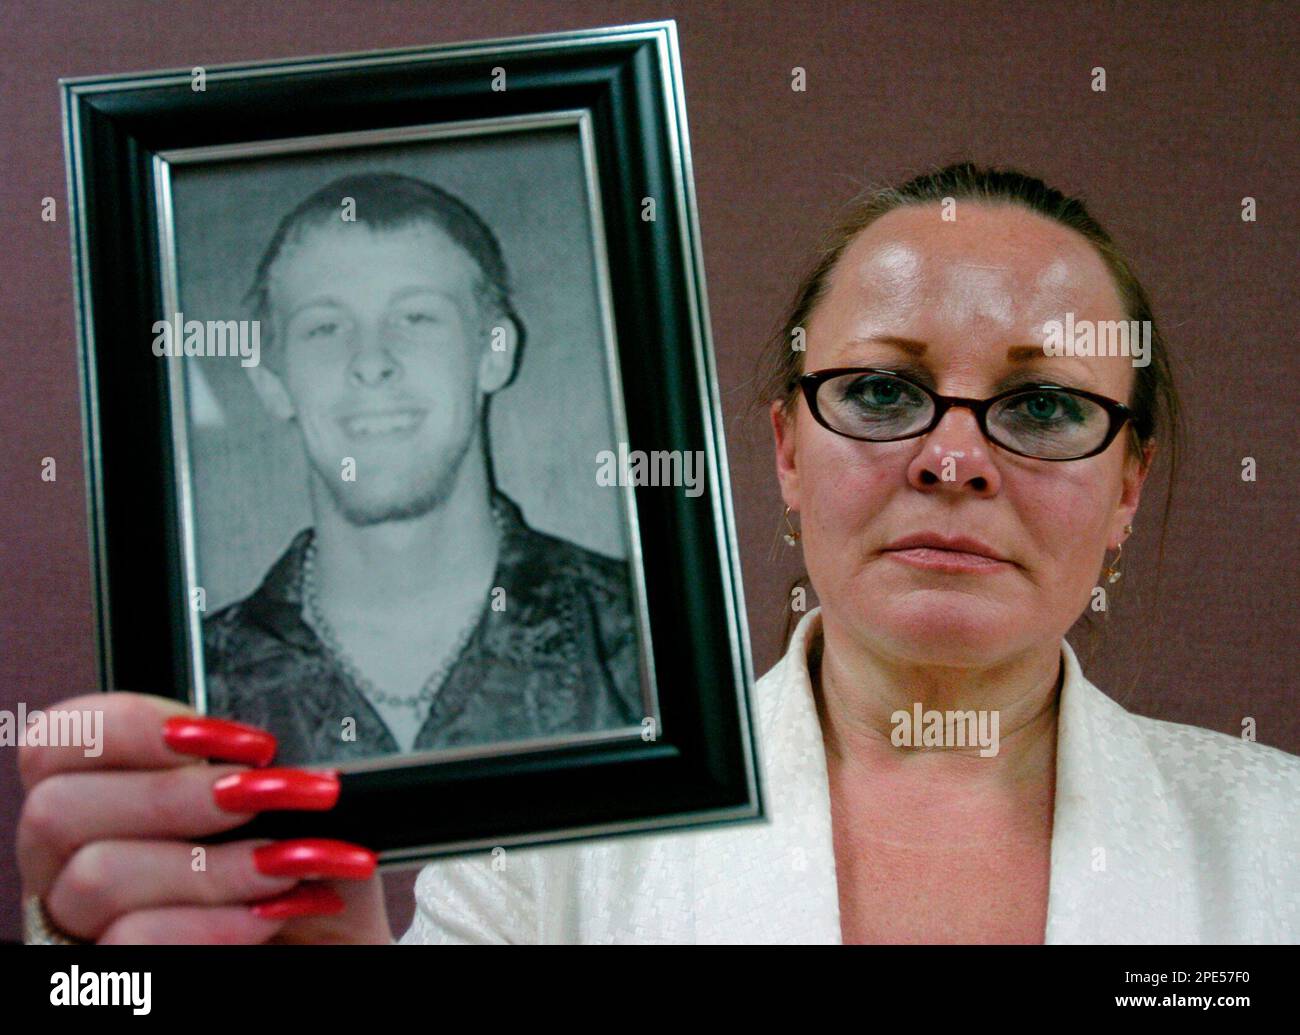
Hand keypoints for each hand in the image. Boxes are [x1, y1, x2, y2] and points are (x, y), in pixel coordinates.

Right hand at [16, 693, 392, 943]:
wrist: (341, 941)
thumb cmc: (313, 861)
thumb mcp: (292, 796)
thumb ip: (257, 760)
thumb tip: (263, 747)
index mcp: (102, 793)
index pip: (55, 742)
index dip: (133, 725)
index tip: (238, 739)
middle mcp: (73, 859)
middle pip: (58, 809)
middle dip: (179, 793)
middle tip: (272, 791)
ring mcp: (87, 925)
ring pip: (96, 878)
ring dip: (215, 863)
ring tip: (294, 861)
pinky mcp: (124, 974)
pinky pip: (133, 942)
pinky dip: (219, 923)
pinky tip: (276, 911)